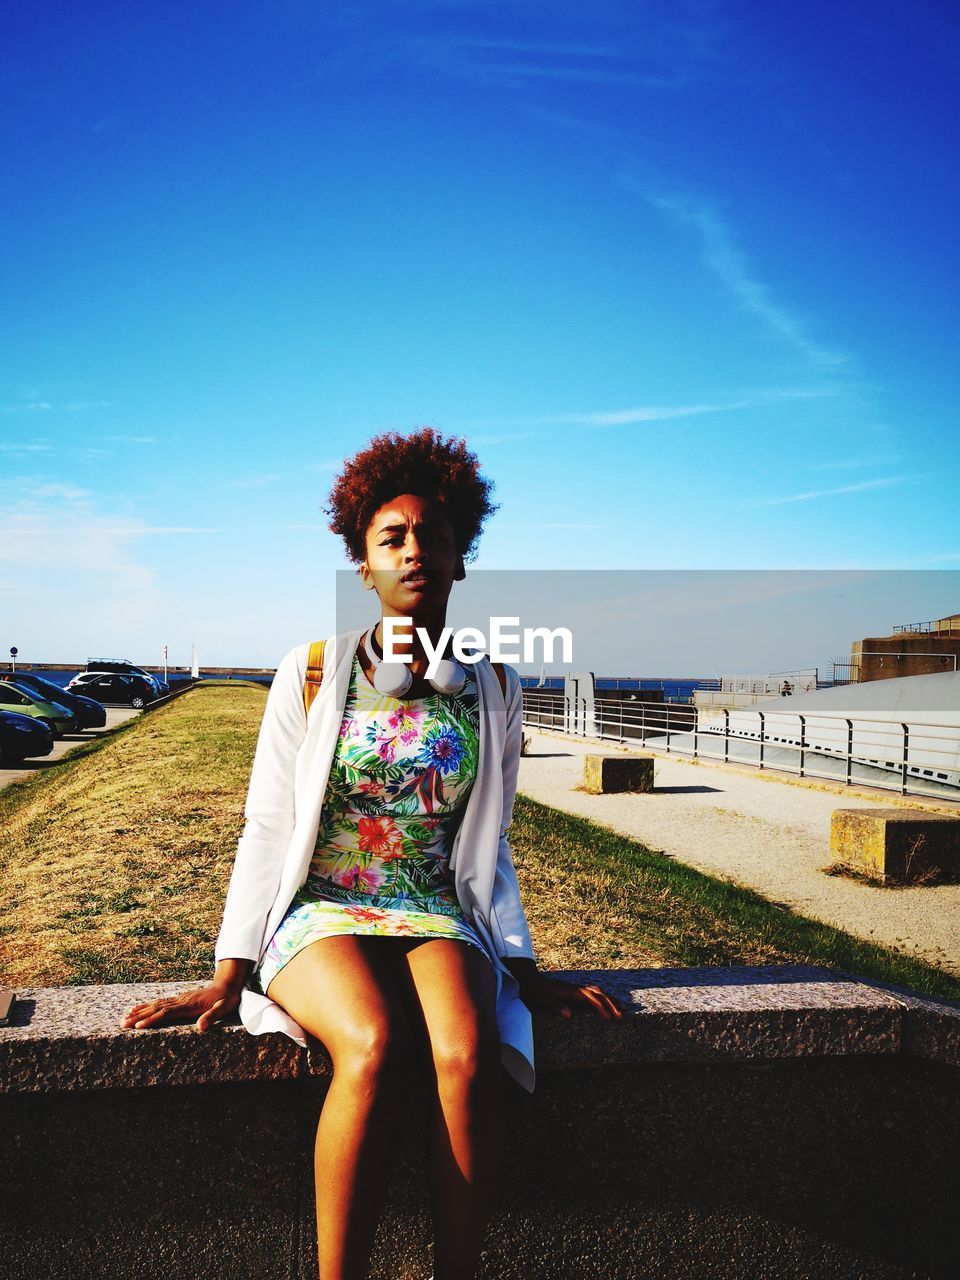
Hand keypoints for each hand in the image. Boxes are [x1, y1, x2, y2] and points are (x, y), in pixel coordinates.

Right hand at [119, 982, 240, 1032]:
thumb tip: (201, 1027)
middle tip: (122, 1023)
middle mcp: (181, 1001)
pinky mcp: (179, 999)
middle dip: (139, 1016)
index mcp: (189, 1005)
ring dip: (140, 1011)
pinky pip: (160, 1003)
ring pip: (155, 1005)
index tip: (138, 1026)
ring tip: (124, 1017)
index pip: (167, 1013)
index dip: (152, 1019)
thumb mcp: (224, 1009)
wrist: (228, 984)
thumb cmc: (226, 999)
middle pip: (156, 1008)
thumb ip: (212, 1017)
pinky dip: (147, 1006)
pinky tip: (138, 1008)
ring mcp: (179, 999)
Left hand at [516, 972, 626, 1021]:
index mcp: (568, 990)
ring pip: (596, 992)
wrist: (526, 977)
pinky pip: (591, 993)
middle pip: (598, 993)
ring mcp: (574, 988)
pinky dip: (602, 997)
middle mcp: (574, 988)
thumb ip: (553, 1005)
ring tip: (622, 1008)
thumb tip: (568, 1015)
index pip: (590, 998)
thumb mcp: (539, 998)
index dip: (600, 1007)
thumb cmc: (532, 989)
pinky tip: (605, 1003)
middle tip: (623, 1014)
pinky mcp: (572, 991)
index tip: (609, 1018)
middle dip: (611, 1003)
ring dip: (609, 999)